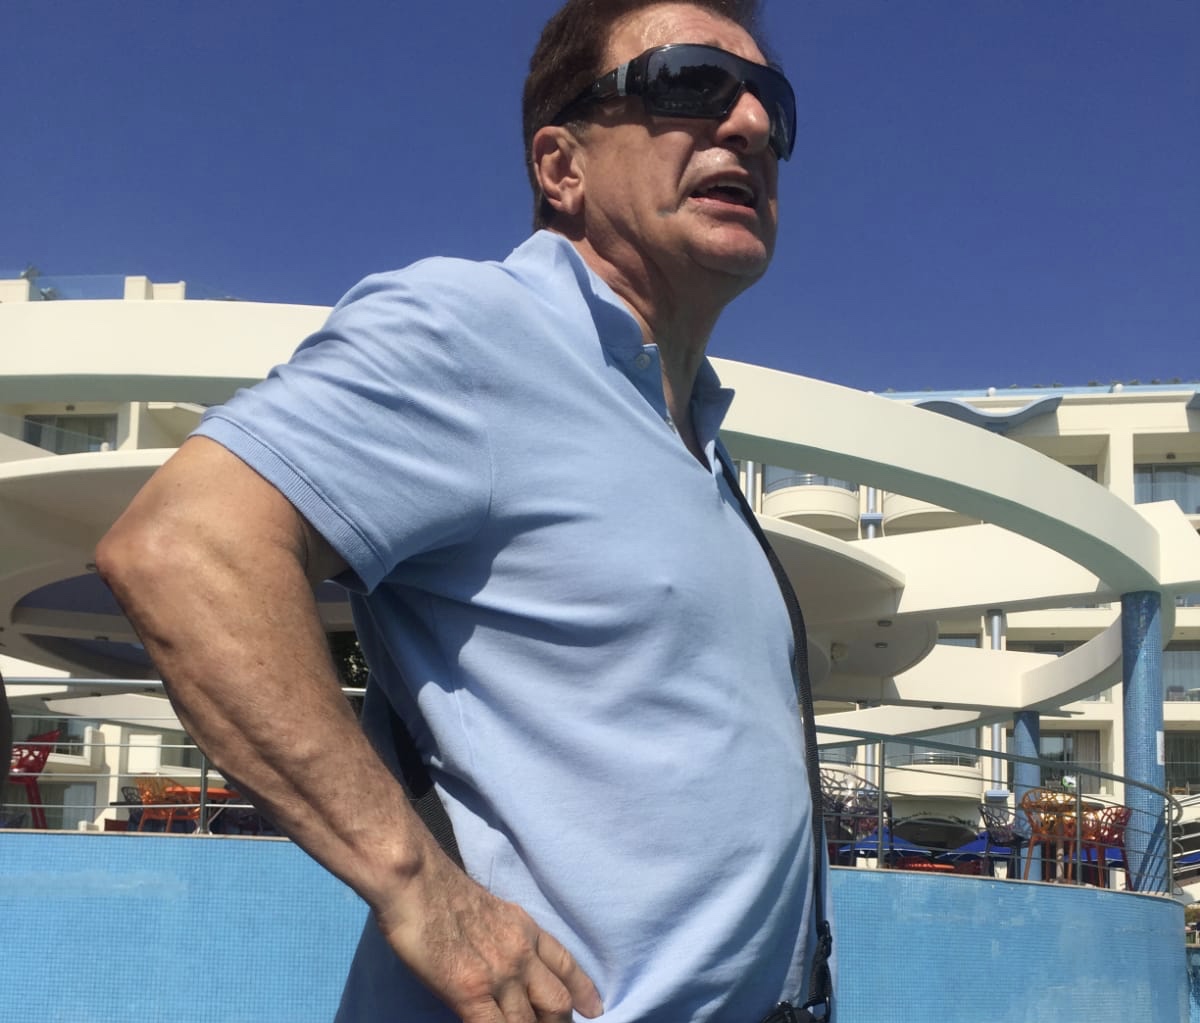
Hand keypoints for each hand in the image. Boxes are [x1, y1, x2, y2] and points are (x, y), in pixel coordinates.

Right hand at [376, 850, 602, 1021]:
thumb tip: (507, 962)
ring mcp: (499, 975)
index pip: (565, 964)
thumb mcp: (493, 908)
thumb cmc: (442, 889)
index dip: (582, 991)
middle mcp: (521, 953)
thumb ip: (506, 936)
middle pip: (556, 1002)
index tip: (594, 1010)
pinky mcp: (470, 993)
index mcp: (525, 928)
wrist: (417, 882)